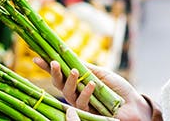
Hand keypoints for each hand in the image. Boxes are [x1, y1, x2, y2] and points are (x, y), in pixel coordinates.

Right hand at [35, 58, 152, 120]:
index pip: (60, 74)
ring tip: (75, 72)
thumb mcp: (101, 73)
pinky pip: (81, 103)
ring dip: (70, 81)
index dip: (47, 67)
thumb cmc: (118, 88)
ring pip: (67, 93)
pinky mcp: (88, 113)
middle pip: (58, 84)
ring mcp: (81, 104)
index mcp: (78, 82)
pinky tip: (92, 85)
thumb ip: (85, 67)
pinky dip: (86, 92)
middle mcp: (76, 93)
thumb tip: (68, 56)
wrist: (133, 104)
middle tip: (54, 63)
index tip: (36, 58)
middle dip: (54, 73)